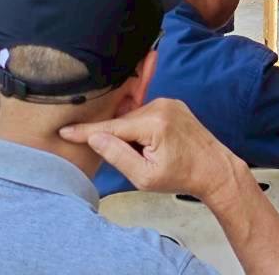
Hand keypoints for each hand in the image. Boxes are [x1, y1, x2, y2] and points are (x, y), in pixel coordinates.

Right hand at [60, 98, 242, 204]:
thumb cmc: (181, 176)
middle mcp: (161, 105)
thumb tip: (94, 137)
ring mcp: (168, 102)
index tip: (63, 130)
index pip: (111, 127)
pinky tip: (154, 145)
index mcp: (154, 123)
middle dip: (118, 140)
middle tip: (137, 161)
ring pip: (132, 118)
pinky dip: (141, 129)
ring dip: (131, 135)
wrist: (215, 169)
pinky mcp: (173, 104)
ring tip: (150, 154)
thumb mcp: (144, 176)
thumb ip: (117, 155)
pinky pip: (145, 114)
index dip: (85, 131)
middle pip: (122, 122)